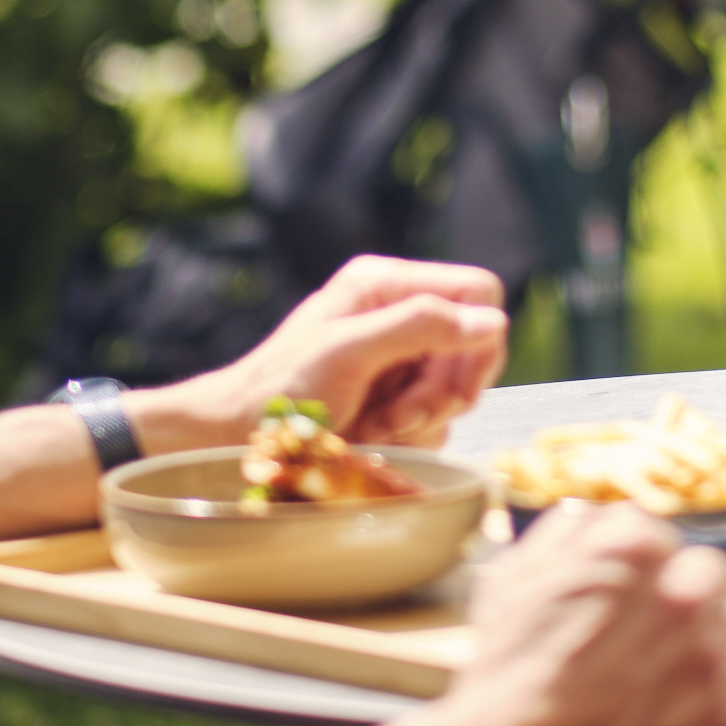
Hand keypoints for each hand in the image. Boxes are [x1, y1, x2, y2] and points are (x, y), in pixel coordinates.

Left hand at [160, 256, 509, 448]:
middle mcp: (396, 312)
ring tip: (369, 429)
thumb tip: (491, 321)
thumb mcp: (348, 353)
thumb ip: (418, 326)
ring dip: (420, 421)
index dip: (478, 343)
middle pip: (472, 349)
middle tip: (397, 419)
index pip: (478, 293)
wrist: (234, 441)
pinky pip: (435, 420)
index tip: (457, 391)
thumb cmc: (278, 394)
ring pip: (455, 391)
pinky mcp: (394, 396)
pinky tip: (369, 438)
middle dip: (441, 393)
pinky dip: (410, 438)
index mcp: (384, 284)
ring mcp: (397, 357)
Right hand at [447, 503, 725, 725]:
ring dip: (696, 641)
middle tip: (644, 626)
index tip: (616, 592)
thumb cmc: (509, 670)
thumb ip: (569, 531)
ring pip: (724, 627)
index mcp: (635, 545)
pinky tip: (658, 705)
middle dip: (680, 591)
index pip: (652, 532)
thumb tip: (595, 520)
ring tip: (646, 674)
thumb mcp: (517, 574)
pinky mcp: (721, 708)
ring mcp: (709, 652)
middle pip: (705, 570)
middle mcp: (684, 591)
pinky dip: (703, 692)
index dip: (629, 567)